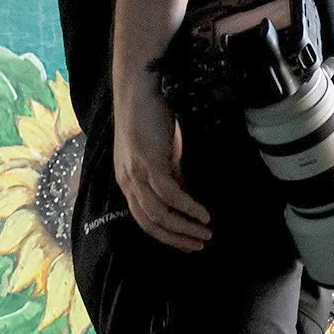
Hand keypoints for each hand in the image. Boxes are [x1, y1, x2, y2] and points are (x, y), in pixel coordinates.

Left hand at [115, 75, 211, 251]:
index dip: (166, 235)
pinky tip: (203, 214)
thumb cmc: (151, 116)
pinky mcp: (148, 163)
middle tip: (199, 245)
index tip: (187, 243)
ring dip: (184, 227)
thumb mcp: (160, 153)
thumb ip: (169, 174)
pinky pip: (169, 194)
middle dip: (176, 238)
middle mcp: (128, 181)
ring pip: (159, 213)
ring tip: (205, 232)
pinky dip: (188, 207)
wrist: (140, 87)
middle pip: (150, 222)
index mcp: (127, 180)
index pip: (144, 219)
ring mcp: (136, 173)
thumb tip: (184, 196)